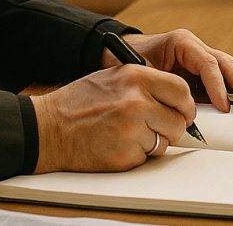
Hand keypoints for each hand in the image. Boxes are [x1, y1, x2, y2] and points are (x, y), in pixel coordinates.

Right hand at [31, 64, 194, 172]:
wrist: (47, 128)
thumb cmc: (79, 103)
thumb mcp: (114, 78)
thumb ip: (146, 83)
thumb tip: (178, 97)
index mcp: (135, 76)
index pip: (181, 90)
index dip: (185, 105)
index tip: (183, 111)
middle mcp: (136, 101)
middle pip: (179, 120)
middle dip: (172, 127)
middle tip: (158, 127)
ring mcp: (131, 129)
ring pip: (166, 141)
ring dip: (153, 141)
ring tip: (128, 133)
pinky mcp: (125, 154)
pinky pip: (147, 156)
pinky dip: (137, 154)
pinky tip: (117, 144)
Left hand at [100, 29, 232, 112]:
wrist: (115, 54)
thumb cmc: (124, 60)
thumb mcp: (137, 71)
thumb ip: (160, 85)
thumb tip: (180, 106)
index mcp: (181, 42)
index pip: (208, 63)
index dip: (219, 85)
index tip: (225, 107)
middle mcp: (195, 47)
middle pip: (226, 64)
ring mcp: (199, 57)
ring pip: (230, 69)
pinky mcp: (200, 70)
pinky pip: (224, 77)